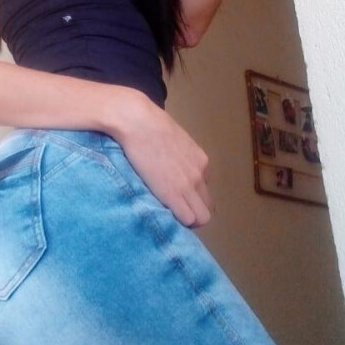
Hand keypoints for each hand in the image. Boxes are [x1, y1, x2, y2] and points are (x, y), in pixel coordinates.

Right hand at [116, 95, 214, 228]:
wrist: (138, 122)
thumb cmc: (149, 124)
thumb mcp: (173, 140)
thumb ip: (179, 156)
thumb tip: (171, 165)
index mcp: (201, 161)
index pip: (205, 190)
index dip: (192, 198)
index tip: (178, 199)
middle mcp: (200, 175)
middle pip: (207, 207)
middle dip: (193, 212)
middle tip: (173, 211)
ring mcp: (188, 185)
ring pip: (201, 217)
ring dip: (187, 220)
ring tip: (167, 216)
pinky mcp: (173, 194)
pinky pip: (186, 219)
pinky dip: (178, 222)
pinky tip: (164, 216)